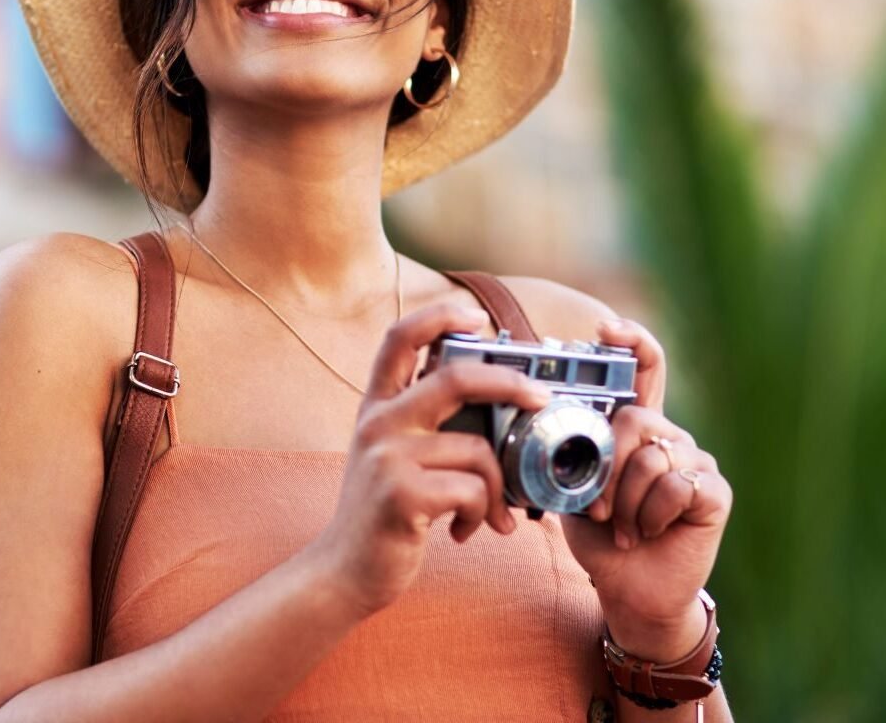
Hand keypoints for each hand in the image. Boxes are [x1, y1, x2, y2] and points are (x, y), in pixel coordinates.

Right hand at [308, 300, 553, 619]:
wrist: (346, 569)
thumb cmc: (384, 509)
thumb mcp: (392, 451)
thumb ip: (427, 422)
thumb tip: (496, 400)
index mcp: (378, 404)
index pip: (401, 337)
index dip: (440, 316)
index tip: (478, 317)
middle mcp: (379, 421)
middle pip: (453, 378)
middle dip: (508, 382)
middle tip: (540, 398)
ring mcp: (388, 456)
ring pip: (476, 450)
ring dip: (498, 487)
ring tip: (491, 512)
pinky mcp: (402, 494)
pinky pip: (472, 491)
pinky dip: (482, 515)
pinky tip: (464, 531)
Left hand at [561, 319, 732, 659]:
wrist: (629, 589)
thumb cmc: (600, 535)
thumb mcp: (571, 487)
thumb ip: (568, 452)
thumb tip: (541, 421)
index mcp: (638, 428)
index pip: (645, 369)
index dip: (632, 342)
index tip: (606, 329)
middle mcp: (670, 436)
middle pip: (637, 419)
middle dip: (609, 467)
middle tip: (599, 507)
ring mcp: (697, 461)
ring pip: (654, 458)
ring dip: (627, 501)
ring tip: (625, 526)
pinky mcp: (715, 491)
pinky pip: (678, 485)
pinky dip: (652, 514)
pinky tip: (650, 532)